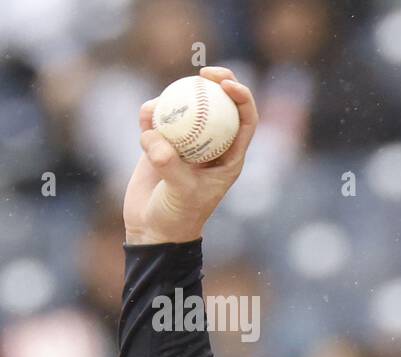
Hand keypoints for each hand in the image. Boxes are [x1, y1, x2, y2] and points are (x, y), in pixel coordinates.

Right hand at [123, 66, 257, 245]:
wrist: (153, 229)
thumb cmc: (178, 217)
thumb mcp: (180, 193)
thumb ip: (170, 165)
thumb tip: (157, 139)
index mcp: (230, 157)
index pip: (245, 120)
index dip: (242, 97)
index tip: (226, 84)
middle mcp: (211, 146)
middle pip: (219, 105)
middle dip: (216, 82)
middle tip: (203, 72)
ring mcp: (185, 142)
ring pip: (185, 107)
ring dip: (172, 101)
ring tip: (156, 112)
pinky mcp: (160, 142)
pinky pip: (157, 118)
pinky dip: (150, 114)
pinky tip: (145, 118)